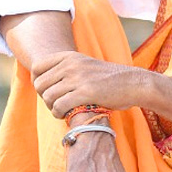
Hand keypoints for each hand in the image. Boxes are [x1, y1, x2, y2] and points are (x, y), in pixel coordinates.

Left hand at [32, 51, 146, 117]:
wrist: (134, 84)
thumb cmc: (109, 79)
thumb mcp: (85, 65)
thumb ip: (65, 69)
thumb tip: (40, 82)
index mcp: (69, 56)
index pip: (37, 68)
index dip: (38, 82)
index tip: (48, 91)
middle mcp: (71, 65)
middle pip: (40, 85)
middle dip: (45, 97)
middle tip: (56, 103)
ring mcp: (78, 78)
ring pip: (48, 97)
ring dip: (52, 108)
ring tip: (61, 111)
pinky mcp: (86, 93)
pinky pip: (59, 106)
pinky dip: (59, 113)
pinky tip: (66, 115)